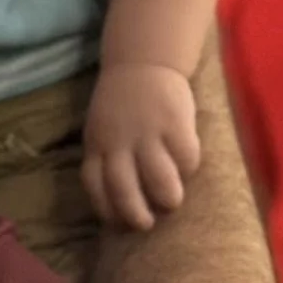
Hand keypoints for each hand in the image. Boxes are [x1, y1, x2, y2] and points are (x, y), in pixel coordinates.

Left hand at [83, 63, 201, 231]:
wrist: (142, 60)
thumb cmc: (122, 102)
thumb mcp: (101, 127)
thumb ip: (107, 156)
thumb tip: (117, 203)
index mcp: (97, 141)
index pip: (94, 185)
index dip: (106, 210)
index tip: (119, 222)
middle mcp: (119, 140)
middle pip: (124, 191)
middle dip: (137, 216)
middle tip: (148, 223)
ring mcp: (147, 132)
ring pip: (160, 182)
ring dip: (168, 198)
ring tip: (171, 198)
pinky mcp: (175, 123)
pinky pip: (187, 159)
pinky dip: (189, 166)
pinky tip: (186, 161)